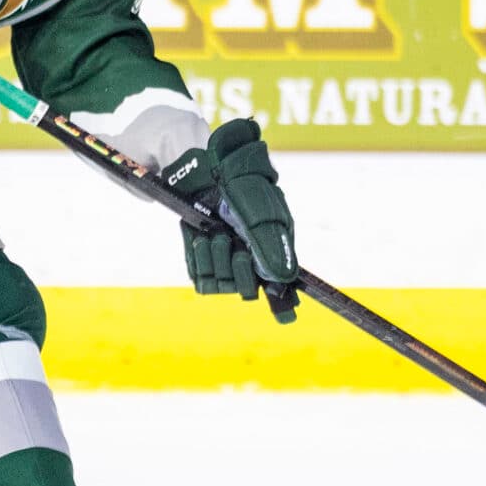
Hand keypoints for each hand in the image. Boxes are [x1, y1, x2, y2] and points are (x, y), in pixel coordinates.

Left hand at [165, 118, 298, 321]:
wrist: (206, 168)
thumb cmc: (240, 185)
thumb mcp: (258, 213)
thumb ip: (269, 245)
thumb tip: (283, 280)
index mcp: (275, 250)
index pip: (284, 290)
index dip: (285, 307)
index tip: (286, 316)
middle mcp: (252, 260)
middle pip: (248, 291)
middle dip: (237, 270)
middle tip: (232, 243)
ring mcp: (226, 261)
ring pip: (221, 285)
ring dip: (215, 259)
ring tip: (213, 234)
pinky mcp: (203, 260)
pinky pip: (200, 279)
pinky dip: (199, 259)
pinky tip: (200, 238)